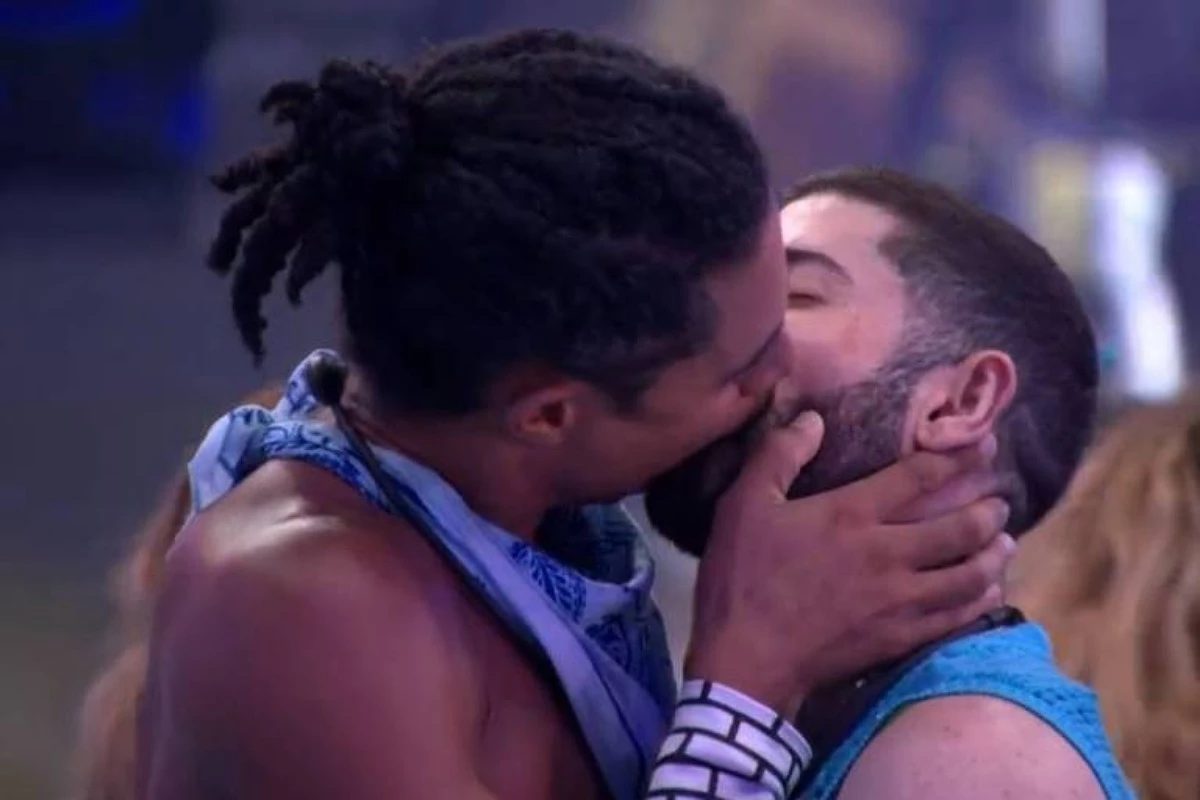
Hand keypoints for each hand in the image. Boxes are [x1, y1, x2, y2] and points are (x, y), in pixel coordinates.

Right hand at [683, 412, 1012, 715]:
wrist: (748, 659)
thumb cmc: (742, 578)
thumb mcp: (744, 505)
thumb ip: (778, 456)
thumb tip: (813, 419)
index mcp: (852, 514)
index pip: (920, 478)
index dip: (958, 458)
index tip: (985, 444)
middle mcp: (888, 553)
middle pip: (958, 527)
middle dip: (987, 510)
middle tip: (1000, 501)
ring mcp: (900, 600)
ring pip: (968, 574)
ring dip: (993, 555)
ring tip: (1005, 542)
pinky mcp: (901, 637)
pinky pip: (956, 616)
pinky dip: (980, 600)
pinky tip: (988, 592)